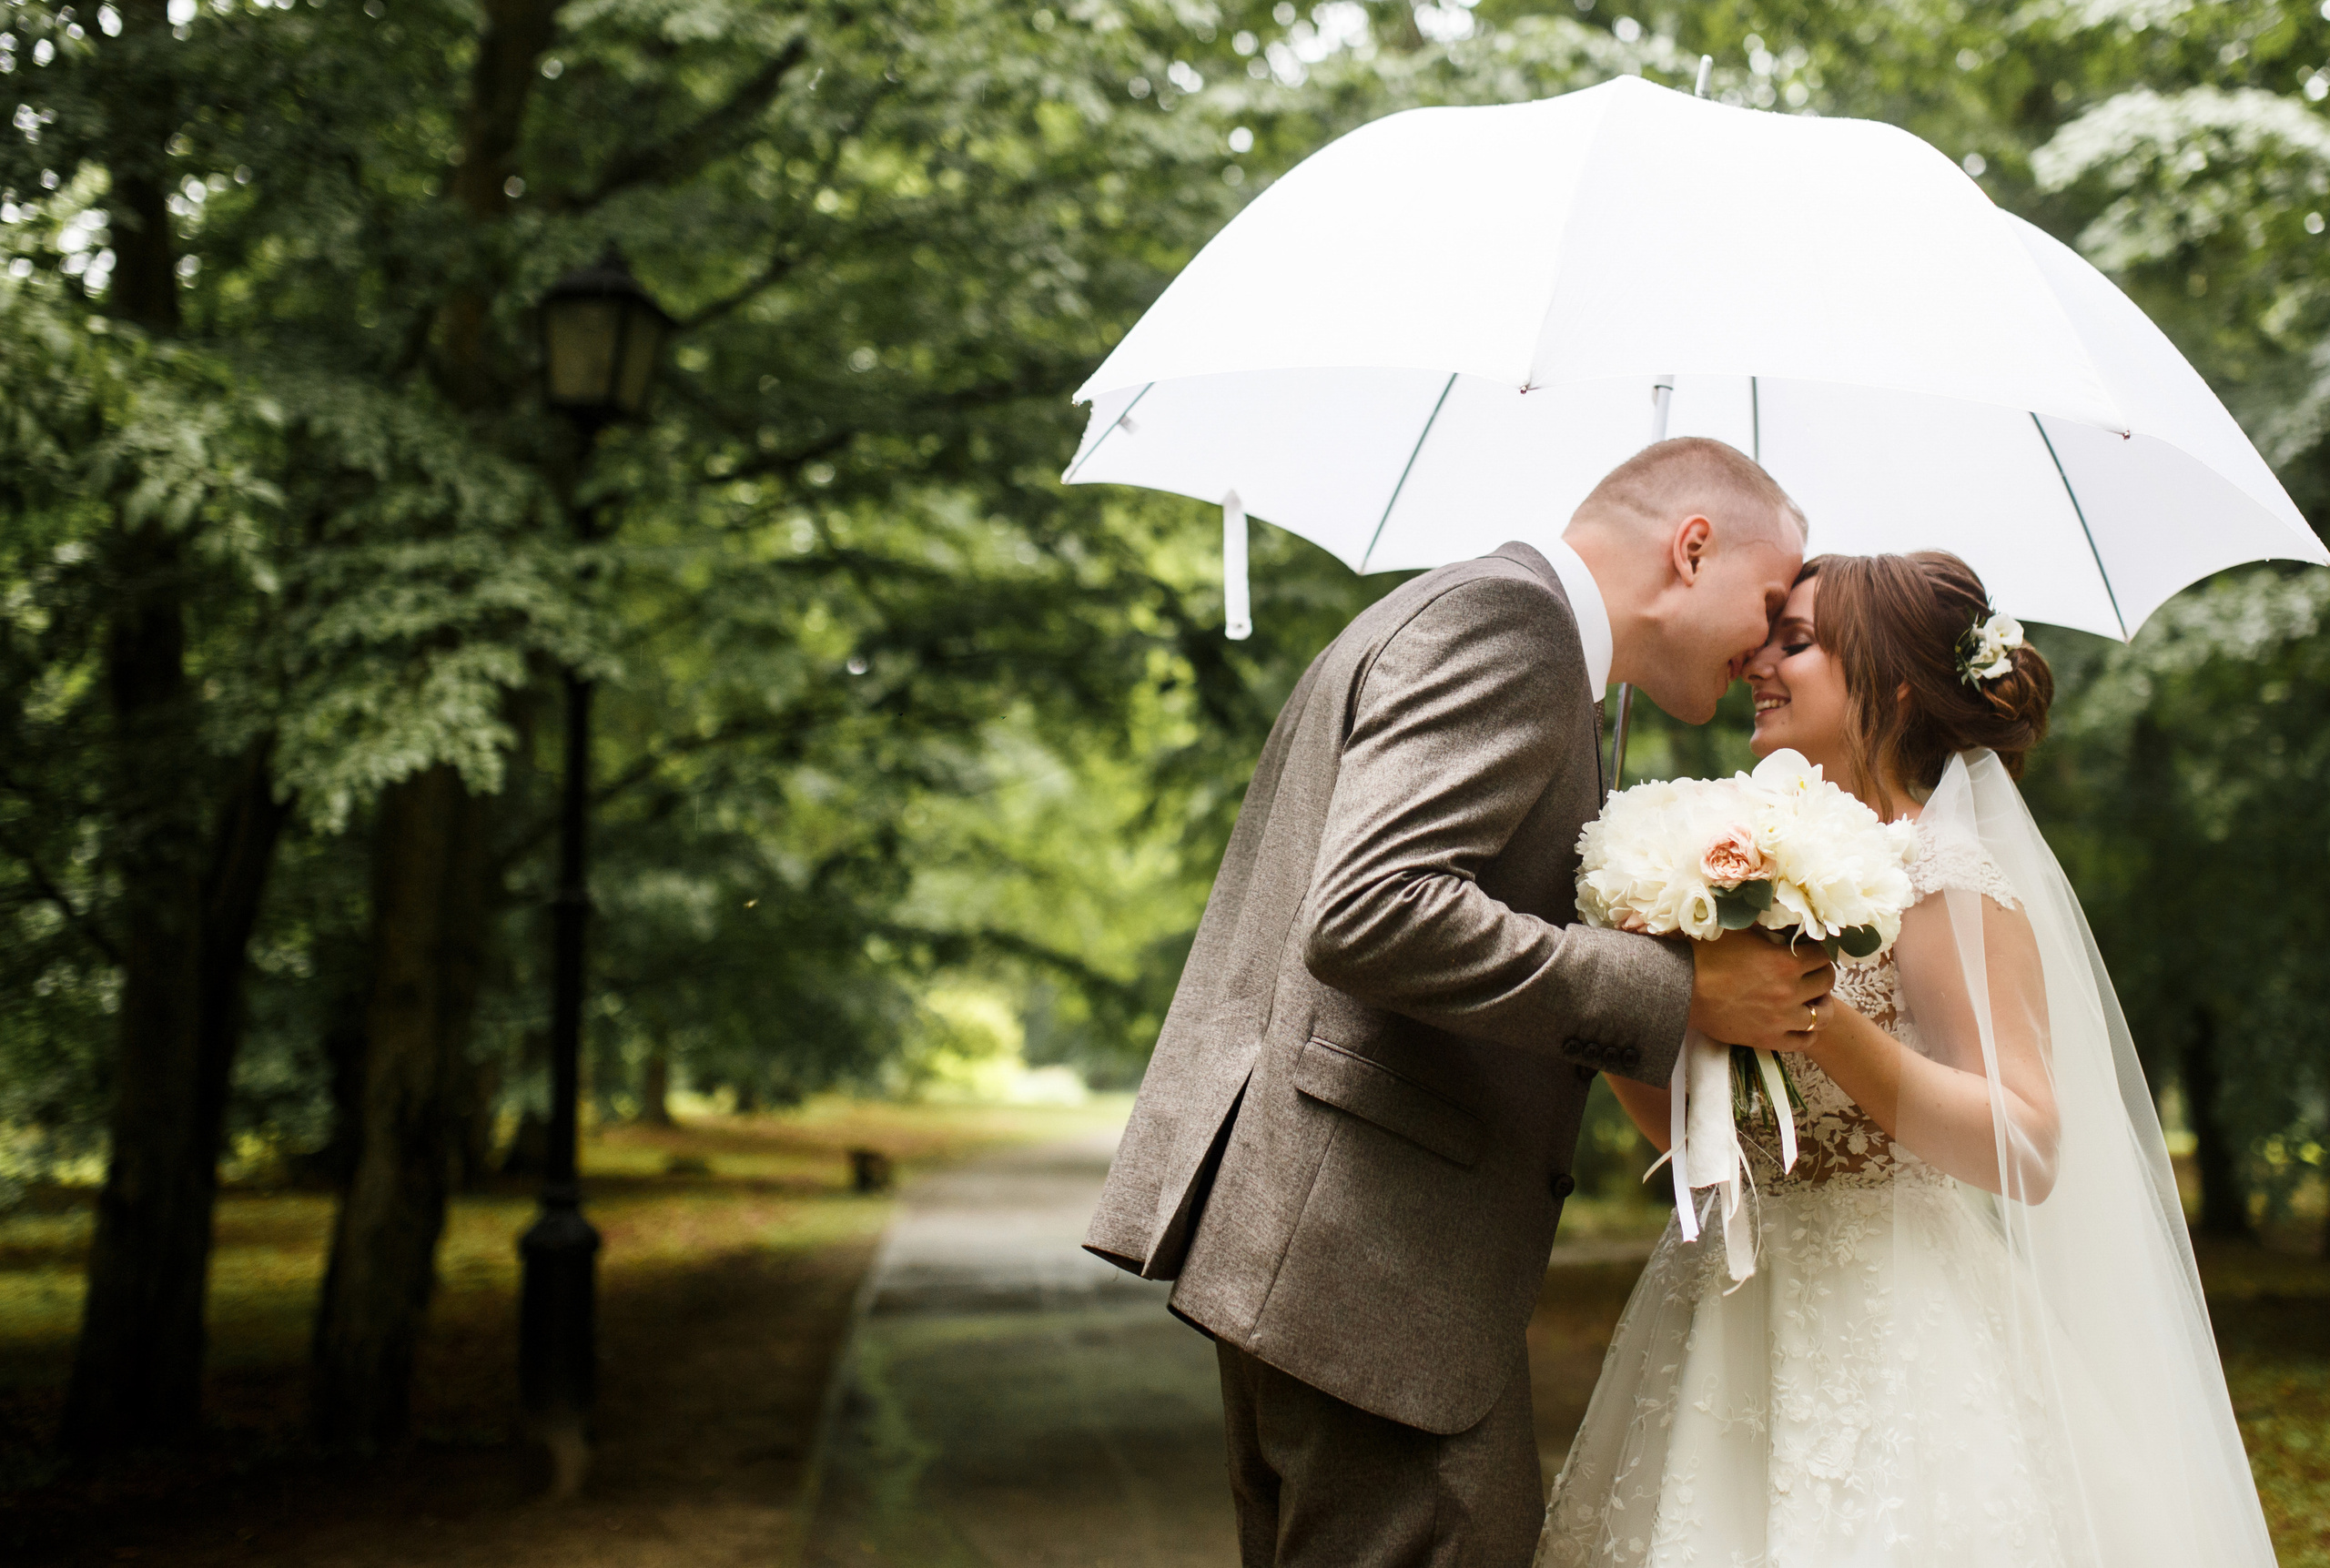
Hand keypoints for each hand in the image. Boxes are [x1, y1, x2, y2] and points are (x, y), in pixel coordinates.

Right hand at [1687, 929, 1833, 1052]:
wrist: (1679, 989)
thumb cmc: (1704, 956)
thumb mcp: (1737, 930)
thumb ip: (1765, 925)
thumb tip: (1780, 913)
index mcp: (1784, 962)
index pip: (1822, 957)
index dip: (1816, 953)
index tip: (1807, 953)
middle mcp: (1788, 992)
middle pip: (1826, 983)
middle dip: (1821, 975)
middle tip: (1810, 974)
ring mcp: (1781, 1019)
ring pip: (1821, 1016)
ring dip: (1820, 1005)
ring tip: (1810, 1000)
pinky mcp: (1769, 1039)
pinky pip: (1805, 1041)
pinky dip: (1807, 1032)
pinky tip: (1797, 1022)